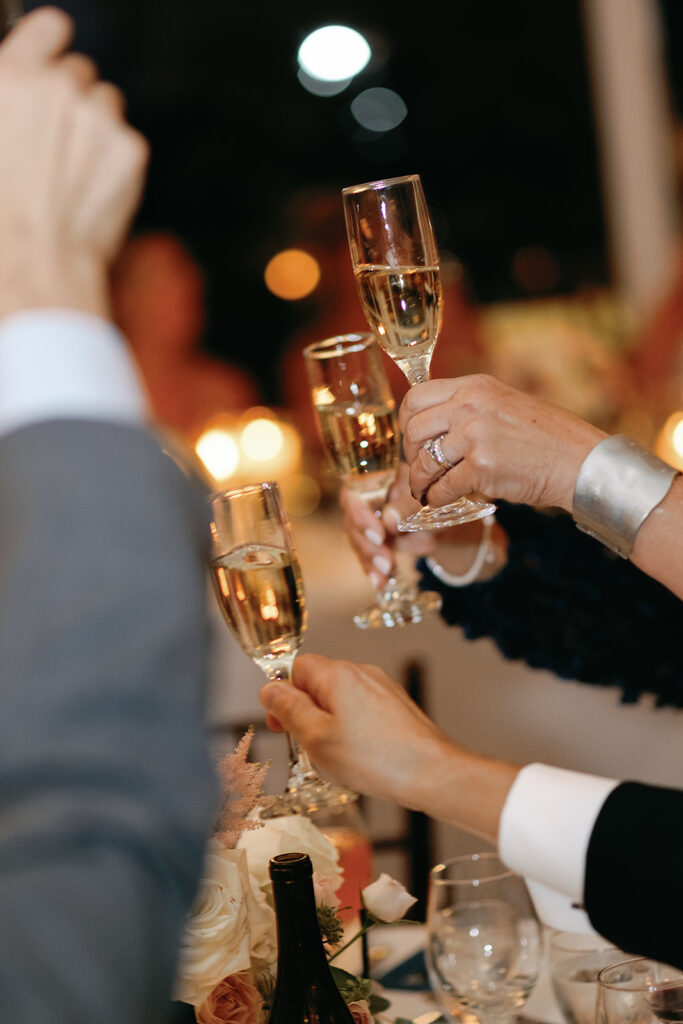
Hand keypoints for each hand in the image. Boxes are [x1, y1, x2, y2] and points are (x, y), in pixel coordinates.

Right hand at [0, 7, 148, 317]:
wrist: (34, 262)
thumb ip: (9, 99)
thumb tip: (21, 91)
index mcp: (10, 75)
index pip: (48, 27)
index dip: (50, 45)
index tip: (52, 61)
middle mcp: (58, 85)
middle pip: (78, 71)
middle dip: (70, 100)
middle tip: (55, 146)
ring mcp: (100, 115)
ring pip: (106, 103)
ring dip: (94, 127)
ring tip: (71, 172)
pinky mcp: (131, 148)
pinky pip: (125, 140)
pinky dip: (114, 161)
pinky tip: (91, 191)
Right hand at [259, 653, 452, 811]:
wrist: (431, 772)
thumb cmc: (376, 759)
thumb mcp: (316, 737)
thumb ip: (289, 709)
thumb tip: (269, 690)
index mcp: (338, 675)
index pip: (296, 667)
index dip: (282, 694)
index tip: (280, 722)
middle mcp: (362, 673)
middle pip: (319, 682)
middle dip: (305, 711)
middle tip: (304, 743)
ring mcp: (382, 689)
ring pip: (340, 698)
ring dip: (328, 722)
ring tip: (333, 755)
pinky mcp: (396, 706)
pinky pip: (362, 710)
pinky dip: (352, 728)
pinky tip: (357, 756)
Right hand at [342, 462, 506, 585]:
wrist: (445, 520)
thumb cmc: (435, 501)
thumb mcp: (427, 504)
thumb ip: (408, 508)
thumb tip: (388, 519)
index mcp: (378, 481)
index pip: (354, 494)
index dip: (360, 515)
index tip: (379, 534)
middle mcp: (367, 500)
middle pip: (352, 521)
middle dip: (367, 544)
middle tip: (385, 559)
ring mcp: (366, 522)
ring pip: (357, 541)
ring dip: (370, 560)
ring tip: (386, 572)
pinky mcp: (371, 542)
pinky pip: (366, 556)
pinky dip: (373, 571)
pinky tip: (381, 582)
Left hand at [399, 374, 605, 512]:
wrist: (579, 460)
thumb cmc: (546, 437)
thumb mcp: (503, 404)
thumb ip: (469, 407)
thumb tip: (432, 424)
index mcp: (475, 386)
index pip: (417, 397)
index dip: (407, 422)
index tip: (413, 440)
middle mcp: (471, 406)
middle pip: (414, 429)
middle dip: (410, 454)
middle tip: (418, 469)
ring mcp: (475, 436)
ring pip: (423, 461)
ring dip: (418, 482)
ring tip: (424, 491)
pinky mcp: (482, 467)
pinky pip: (443, 487)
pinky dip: (437, 499)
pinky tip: (440, 501)